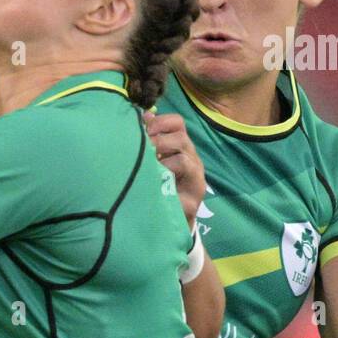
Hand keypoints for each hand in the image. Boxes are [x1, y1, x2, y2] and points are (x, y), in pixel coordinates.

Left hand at [144, 111, 204, 226]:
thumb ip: (149, 140)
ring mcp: (195, 181)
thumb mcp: (152, 162)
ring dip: (161, 162)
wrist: (170, 222)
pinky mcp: (192, 202)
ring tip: (146, 170)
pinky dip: (165, 187)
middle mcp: (192, 160)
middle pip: (181, 139)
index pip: (177, 123)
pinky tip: (150, 188)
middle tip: (141, 151)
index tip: (142, 129)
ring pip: (184, 161)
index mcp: (181, 147)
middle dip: (158, 142)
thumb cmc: (159, 187)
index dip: (160, 122)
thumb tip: (143, 116)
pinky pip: (181, 190)